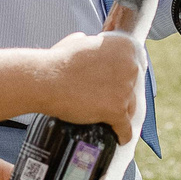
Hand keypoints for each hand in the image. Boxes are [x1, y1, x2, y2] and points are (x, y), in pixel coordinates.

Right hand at [39, 29, 142, 143]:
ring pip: (130, 109)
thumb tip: (85, 40)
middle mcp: (130, 67)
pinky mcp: (117, 110)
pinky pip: (126, 128)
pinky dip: (122, 135)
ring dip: (122, 115)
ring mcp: (125, 89)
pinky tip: (119, 138)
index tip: (118, 87)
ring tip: (112, 121)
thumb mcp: (77, 42)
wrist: (46, 80)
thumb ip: (89, 43)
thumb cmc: (57, 62)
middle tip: (110, 103)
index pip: (134, 68)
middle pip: (134, 89)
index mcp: (125, 47)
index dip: (125, 79)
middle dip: (123, 97)